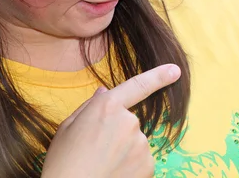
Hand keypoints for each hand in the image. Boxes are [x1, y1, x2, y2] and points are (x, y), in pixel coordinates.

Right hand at [41, 64, 180, 177]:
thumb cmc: (63, 163)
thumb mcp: (67, 129)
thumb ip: (89, 107)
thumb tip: (105, 92)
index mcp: (107, 107)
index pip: (138, 86)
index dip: (159, 76)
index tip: (175, 70)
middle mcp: (130, 121)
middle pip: (129, 122)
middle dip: (116, 133)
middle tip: (96, 151)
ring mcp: (141, 144)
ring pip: (135, 143)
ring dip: (123, 151)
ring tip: (102, 165)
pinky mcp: (148, 164)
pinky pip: (141, 160)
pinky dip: (130, 167)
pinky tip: (113, 173)